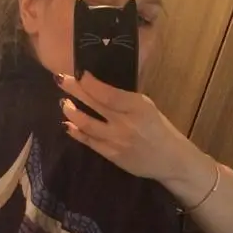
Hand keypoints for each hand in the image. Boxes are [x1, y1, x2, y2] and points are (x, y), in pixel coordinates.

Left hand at [58, 72, 188, 182]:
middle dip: (74, 90)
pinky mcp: (112, 155)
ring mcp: (116, 140)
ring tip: (64, 103)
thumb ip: (124, 99)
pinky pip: (89, 142)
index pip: (108, 93)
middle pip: (94, 104)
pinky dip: (76, 132)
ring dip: (71, 112)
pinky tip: (68, 124)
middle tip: (60, 80)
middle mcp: (125, 123)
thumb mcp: (147, 107)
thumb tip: (98, 87)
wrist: (171, 159)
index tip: (80, 73)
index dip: (90, 83)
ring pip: (86, 124)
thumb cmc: (160, 129)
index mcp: (137, 106)